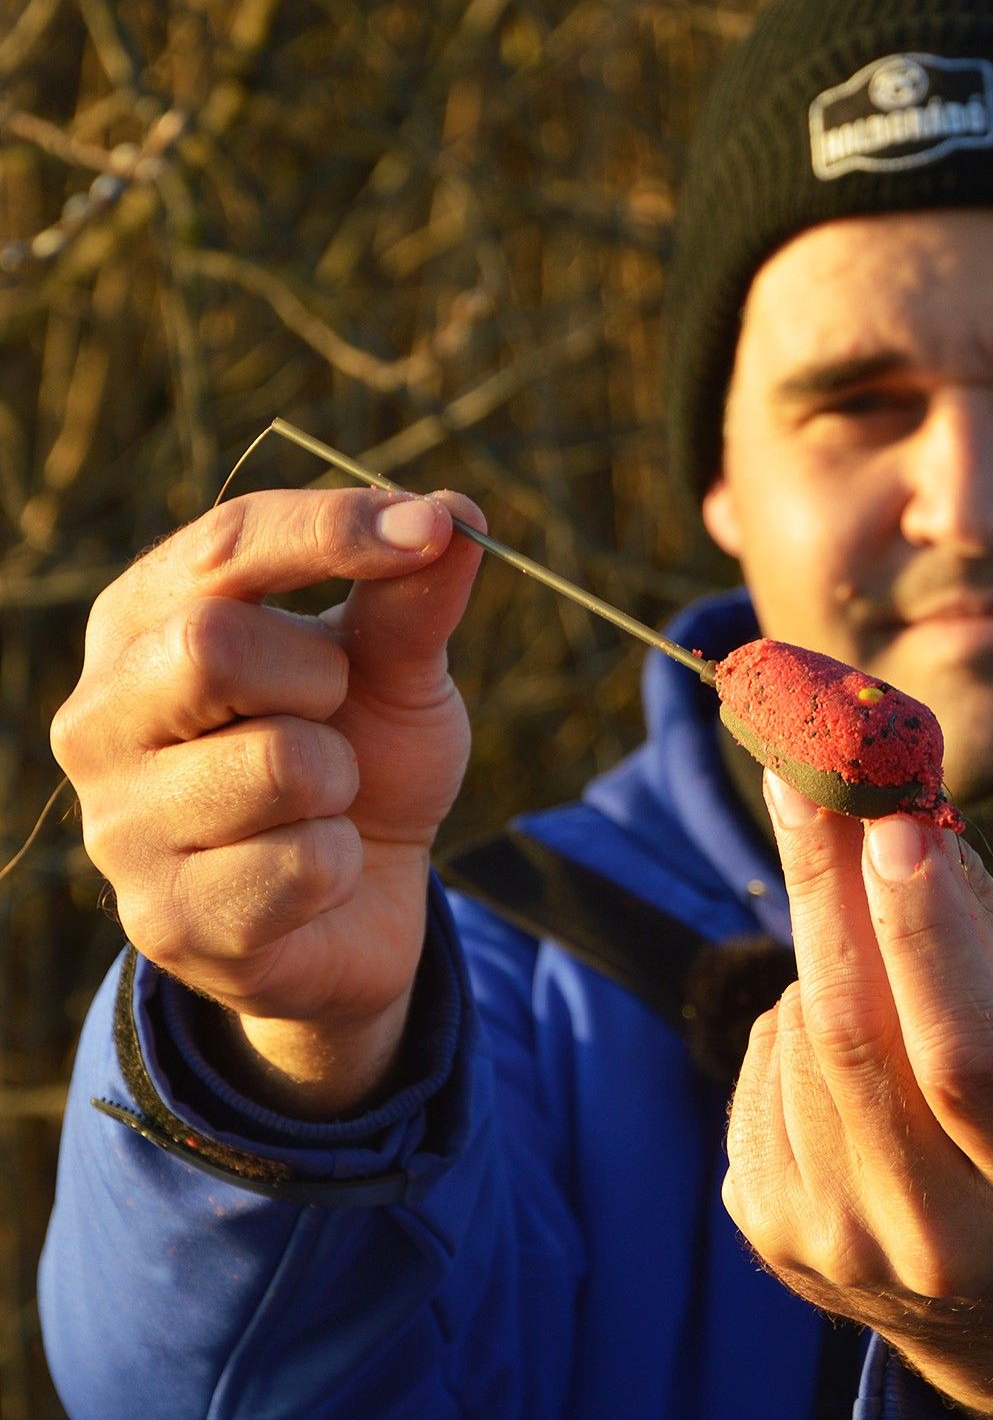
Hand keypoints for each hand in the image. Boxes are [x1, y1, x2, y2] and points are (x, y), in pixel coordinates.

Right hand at [51, 488, 484, 1113]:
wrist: (361, 901)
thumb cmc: (361, 758)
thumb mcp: (393, 671)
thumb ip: (409, 597)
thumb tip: (456, 507)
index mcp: (145, 624)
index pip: (224, 544)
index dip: (333, 529)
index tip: (433, 527)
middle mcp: (102, 716)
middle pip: (213, 643)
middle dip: (322, 677)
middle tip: (334, 711)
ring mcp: (120, 825)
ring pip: (279, 764)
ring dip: (342, 782)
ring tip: (322, 801)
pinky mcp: (166, 920)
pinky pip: (303, 864)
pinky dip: (346, 862)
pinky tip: (316, 873)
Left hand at [722, 772, 992, 1418]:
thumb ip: (981, 925)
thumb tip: (893, 804)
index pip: (971, 1052)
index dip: (926, 932)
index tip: (888, 819)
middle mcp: (939, 1238)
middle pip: (853, 1041)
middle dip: (825, 889)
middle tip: (802, 778)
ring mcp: (839, 1246)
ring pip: (798, 1036)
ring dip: (828, 966)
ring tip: (881, 982)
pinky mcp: (769, 1231)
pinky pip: (760, 1065)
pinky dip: (794, 1022)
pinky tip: (842, 1052)